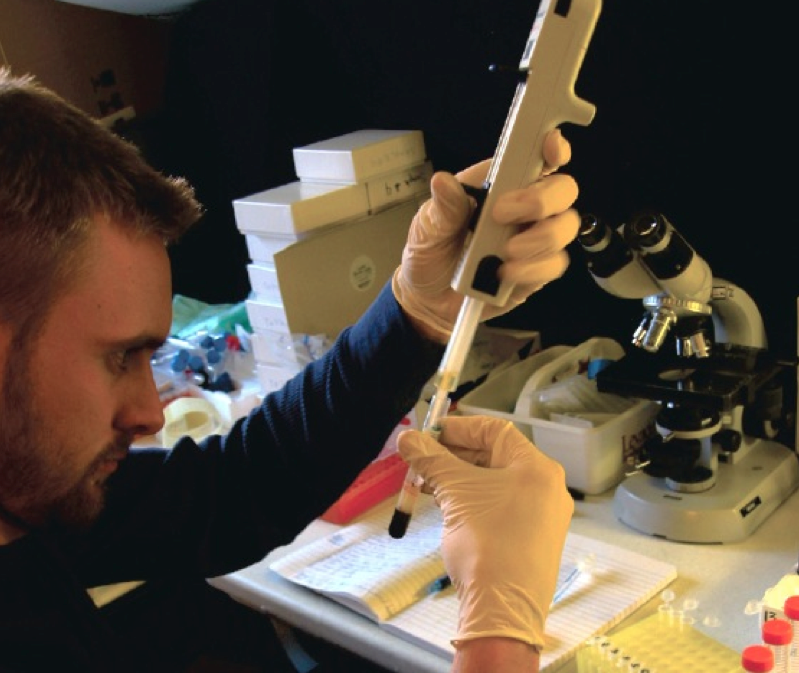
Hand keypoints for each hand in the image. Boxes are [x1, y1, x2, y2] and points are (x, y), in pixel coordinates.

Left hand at [392, 130, 578, 342]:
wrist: (429, 301)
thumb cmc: (431, 253)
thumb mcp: (426, 228)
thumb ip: (442, 208)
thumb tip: (443, 182)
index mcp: (498, 183)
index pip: (536, 155)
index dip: (552, 146)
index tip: (550, 148)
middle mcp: (523, 207)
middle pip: (563, 189)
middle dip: (541, 200)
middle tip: (502, 216)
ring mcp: (533, 238)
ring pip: (566, 226)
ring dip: (540, 238)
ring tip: (504, 253)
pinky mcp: (537, 271)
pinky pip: (554, 264)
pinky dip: (533, 269)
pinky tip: (505, 274)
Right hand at [396, 415, 573, 649]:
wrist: (504, 609)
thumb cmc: (486, 542)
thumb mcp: (454, 493)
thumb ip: (430, 460)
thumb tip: (407, 439)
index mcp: (536, 467)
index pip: (495, 430)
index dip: (459, 427)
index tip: (429, 434)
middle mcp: (546, 487)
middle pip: (495, 456)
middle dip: (455, 455)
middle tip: (423, 459)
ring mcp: (543, 515)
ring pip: (496, 482)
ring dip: (461, 479)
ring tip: (428, 484)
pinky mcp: (534, 539)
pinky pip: (502, 506)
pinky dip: (475, 500)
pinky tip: (448, 508)